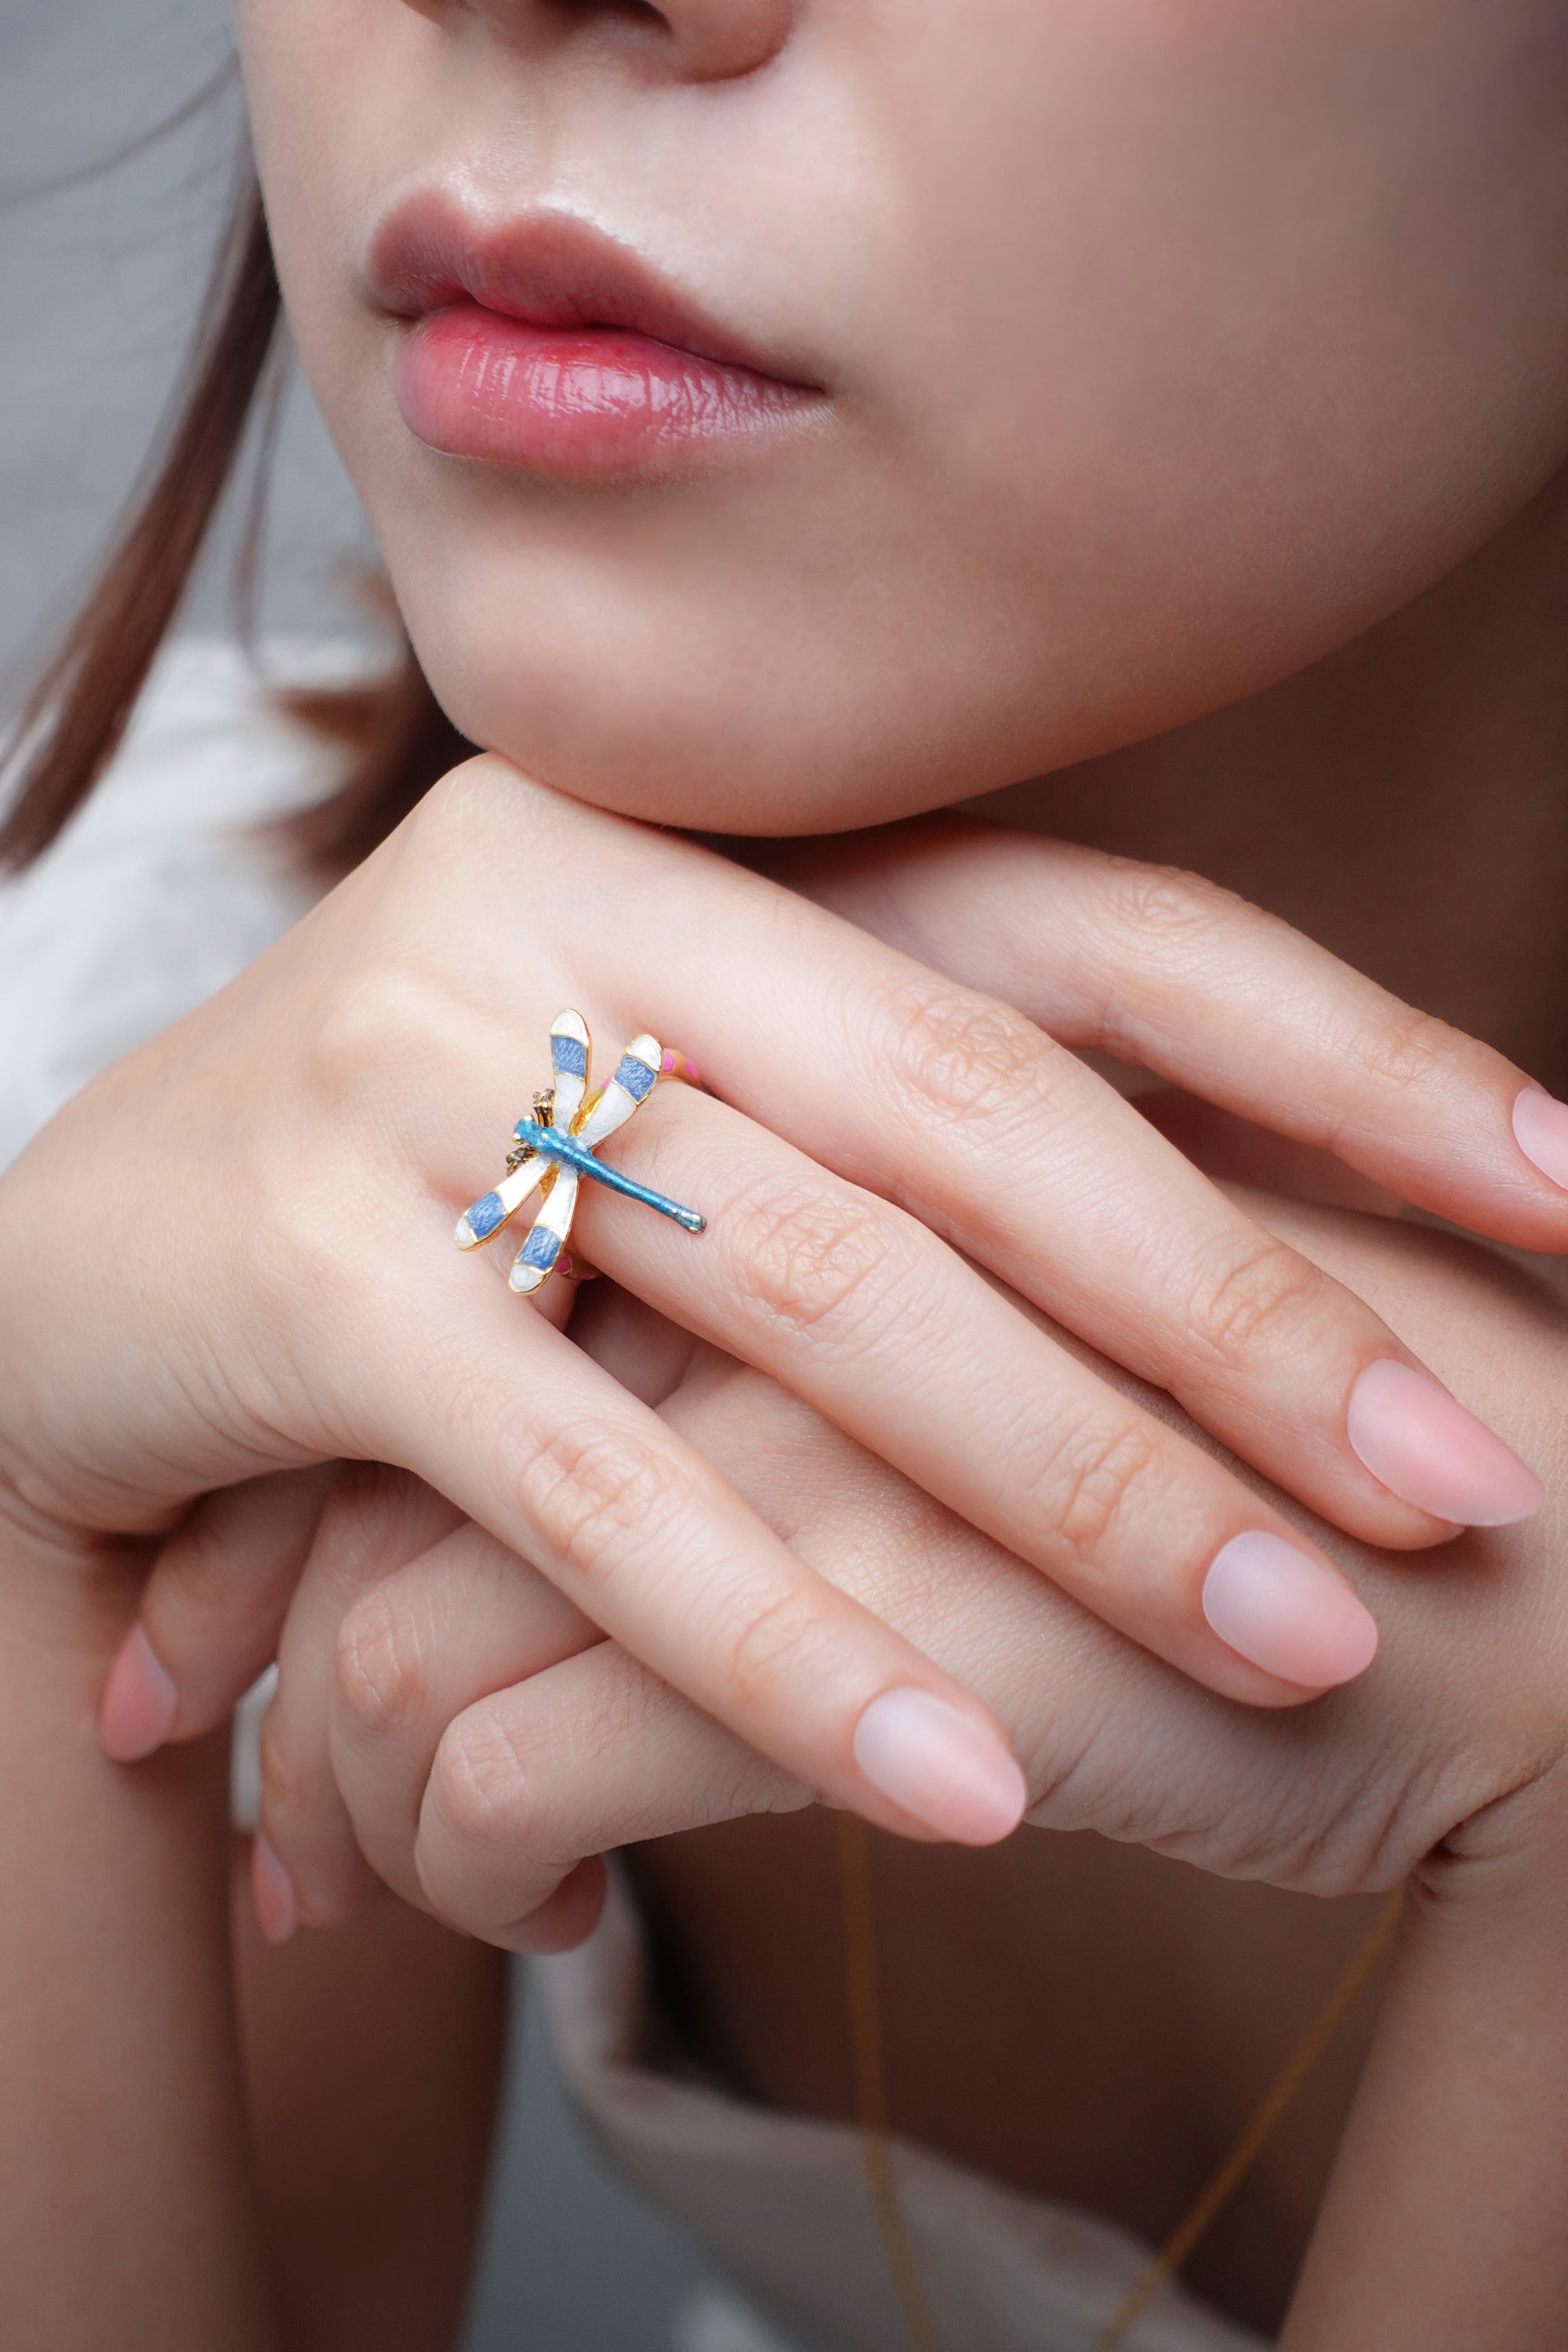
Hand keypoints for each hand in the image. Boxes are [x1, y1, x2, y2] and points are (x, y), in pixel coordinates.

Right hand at [17, 769, 1565, 1838]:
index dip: (1342, 1049)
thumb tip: (1237, 1257)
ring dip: (1075, 1492)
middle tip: (1475, 1480)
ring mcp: (428, 1066)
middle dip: (1251, 1312)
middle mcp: (582, 909)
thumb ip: (893, 1132)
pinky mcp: (305, 1273)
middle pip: (983, 1119)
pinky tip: (960, 1783)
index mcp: (712, 852)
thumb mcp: (669, 1108)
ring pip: (819, 1296)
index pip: (1082, 931)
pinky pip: (596, 1482)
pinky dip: (788, 1638)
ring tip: (1295, 1649)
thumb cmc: (435, 1197)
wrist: (72, 1275)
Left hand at [243, 1201, 1567, 2347]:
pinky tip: (538, 1919)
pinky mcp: (828, 1630)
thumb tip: (599, 1449)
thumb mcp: (968, 1373)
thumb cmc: (1252, 1472)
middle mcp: (728, 1284)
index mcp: (751, 1188)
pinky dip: (469, 1866)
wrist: (1526, 1573)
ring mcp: (769, 1445)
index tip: (264, 1623)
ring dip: (354, 1798)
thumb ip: (784, 1378)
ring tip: (359, 1879)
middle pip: (373, 1473)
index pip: (433, 1326)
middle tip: (266, 1783)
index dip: (309, 1494)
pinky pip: (511, 1769)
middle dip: (276, 1648)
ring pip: (395, 1643)